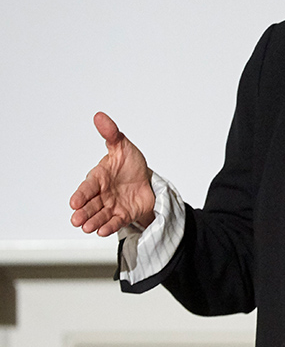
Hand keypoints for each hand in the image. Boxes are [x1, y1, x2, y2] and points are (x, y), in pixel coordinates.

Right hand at [69, 112, 155, 236]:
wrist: (147, 180)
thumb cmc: (130, 164)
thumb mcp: (123, 146)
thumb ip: (111, 133)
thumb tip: (99, 116)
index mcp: (99, 178)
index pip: (87, 187)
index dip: (81, 194)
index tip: (74, 202)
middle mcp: (102, 194)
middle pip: (90, 205)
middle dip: (83, 212)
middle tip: (76, 220)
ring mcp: (111, 206)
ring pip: (99, 215)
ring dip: (93, 221)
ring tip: (88, 227)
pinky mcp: (122, 215)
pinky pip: (114, 222)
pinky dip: (108, 227)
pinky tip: (103, 231)